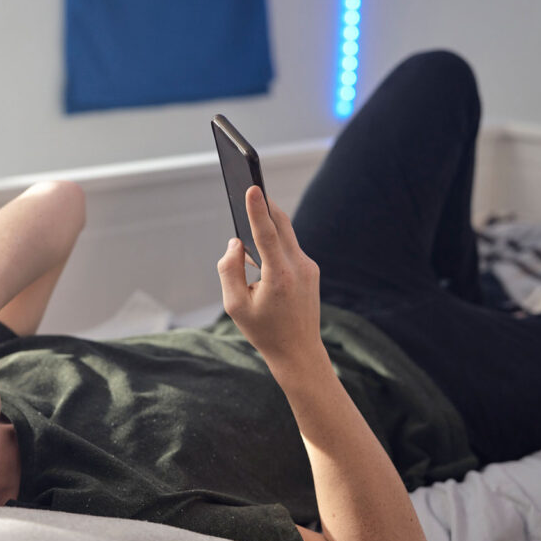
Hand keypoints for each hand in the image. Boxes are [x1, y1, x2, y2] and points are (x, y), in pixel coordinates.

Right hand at [216, 186, 322, 363]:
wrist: (299, 352)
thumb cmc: (264, 331)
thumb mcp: (234, 305)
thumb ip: (229, 270)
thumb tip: (235, 243)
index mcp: (280, 277)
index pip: (267, 234)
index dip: (257, 209)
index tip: (251, 187)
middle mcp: (299, 267)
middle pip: (281, 224)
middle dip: (265, 205)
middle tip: (250, 188)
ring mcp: (309, 267)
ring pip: (286, 234)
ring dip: (268, 224)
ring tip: (251, 212)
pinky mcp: (311, 270)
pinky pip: (290, 248)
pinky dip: (274, 242)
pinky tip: (261, 245)